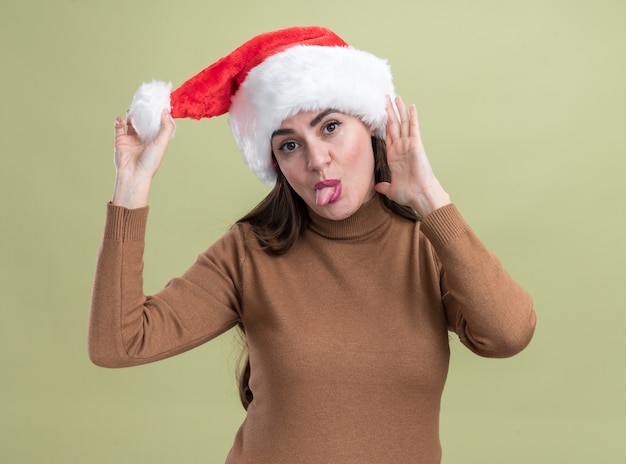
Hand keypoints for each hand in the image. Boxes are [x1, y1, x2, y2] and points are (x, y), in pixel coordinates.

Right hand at [111, 109, 174, 207]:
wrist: (133, 175)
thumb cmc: (150, 162)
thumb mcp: (162, 143)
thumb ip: (166, 127)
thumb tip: (165, 111)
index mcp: (155, 139)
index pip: (157, 123)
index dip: (157, 113)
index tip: (157, 102)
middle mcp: (144, 138)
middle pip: (144, 120)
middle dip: (143, 111)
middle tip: (143, 101)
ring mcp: (131, 139)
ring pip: (131, 122)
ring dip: (131, 114)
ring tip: (133, 109)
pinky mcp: (120, 140)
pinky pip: (118, 127)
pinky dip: (119, 121)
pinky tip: (122, 120)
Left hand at [375, 96, 450, 217]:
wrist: (419, 195)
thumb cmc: (408, 194)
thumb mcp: (390, 189)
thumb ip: (383, 186)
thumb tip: (377, 187)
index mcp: (393, 156)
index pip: (388, 135)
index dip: (384, 123)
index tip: (380, 113)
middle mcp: (400, 148)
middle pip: (394, 125)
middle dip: (389, 112)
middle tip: (385, 98)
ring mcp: (408, 145)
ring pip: (403, 123)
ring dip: (399, 110)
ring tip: (396, 97)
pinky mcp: (416, 145)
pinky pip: (413, 128)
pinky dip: (412, 117)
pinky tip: (411, 106)